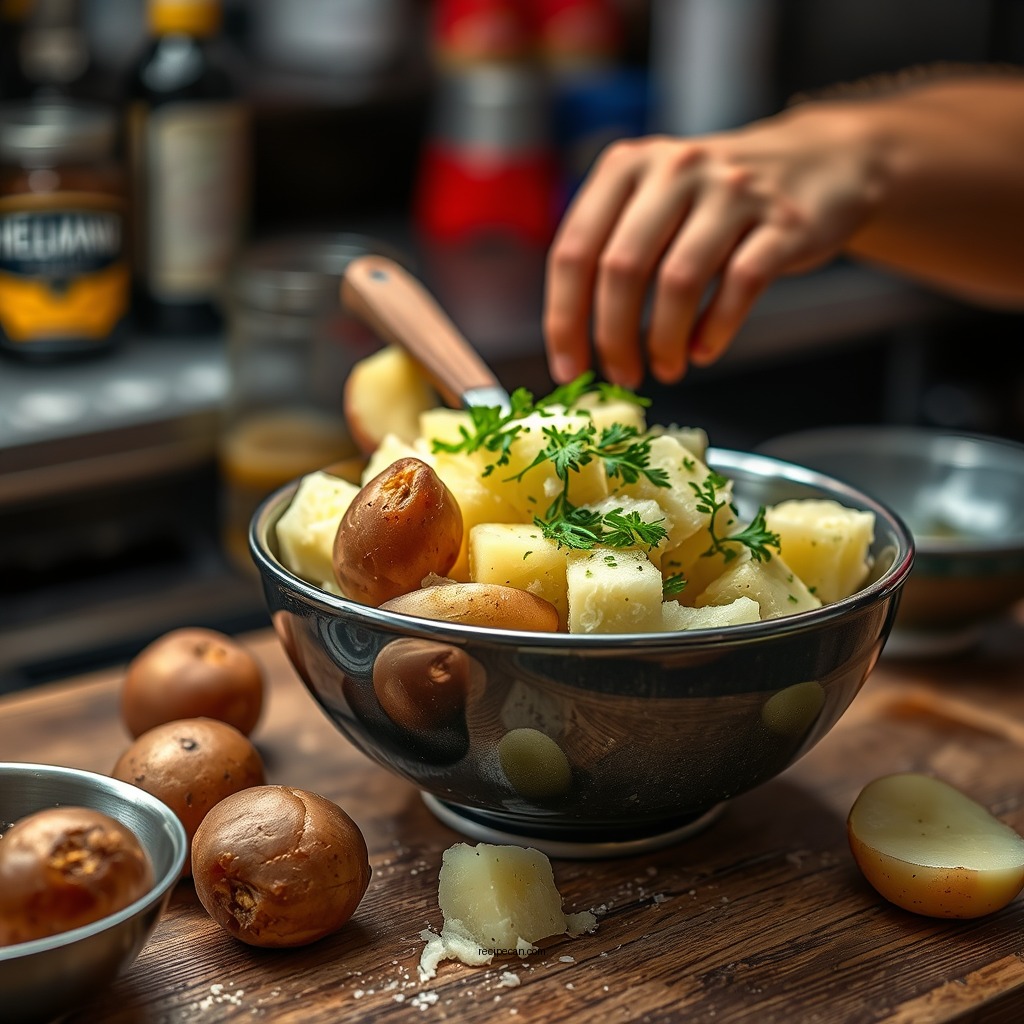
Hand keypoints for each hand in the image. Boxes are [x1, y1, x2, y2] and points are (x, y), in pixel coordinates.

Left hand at [543, 106, 880, 387]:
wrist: (820, 163)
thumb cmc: (716, 202)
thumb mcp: (654, 202)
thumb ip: (612, 250)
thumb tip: (574, 341)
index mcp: (627, 166)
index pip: (574, 250)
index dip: (563, 319)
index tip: (567, 368)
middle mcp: (675, 169)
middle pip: (622, 269)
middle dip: (613, 337)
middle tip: (621, 377)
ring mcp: (732, 191)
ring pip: (678, 281)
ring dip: (664, 341)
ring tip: (665, 370)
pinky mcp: (783, 221)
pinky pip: (740, 285)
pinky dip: (715, 330)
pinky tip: (704, 351)